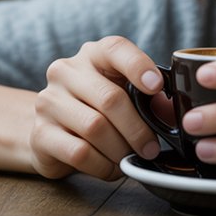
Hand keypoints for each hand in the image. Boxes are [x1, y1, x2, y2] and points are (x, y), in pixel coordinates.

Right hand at [30, 36, 163, 179]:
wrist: (52, 132)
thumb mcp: (125, 96)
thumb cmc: (98, 110)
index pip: (115, 49)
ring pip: (95, 128)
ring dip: (120, 150)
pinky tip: (110, 167)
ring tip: (128, 158)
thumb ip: (152, 101)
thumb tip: (175, 113)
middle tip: (151, 148)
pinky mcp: (40, 133)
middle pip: (110, 98)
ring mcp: (49, 101)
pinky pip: (80, 153)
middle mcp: (66, 71)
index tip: (157, 86)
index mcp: (93, 55)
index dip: (138, 66)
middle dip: (137, 129)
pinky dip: (103, 166)